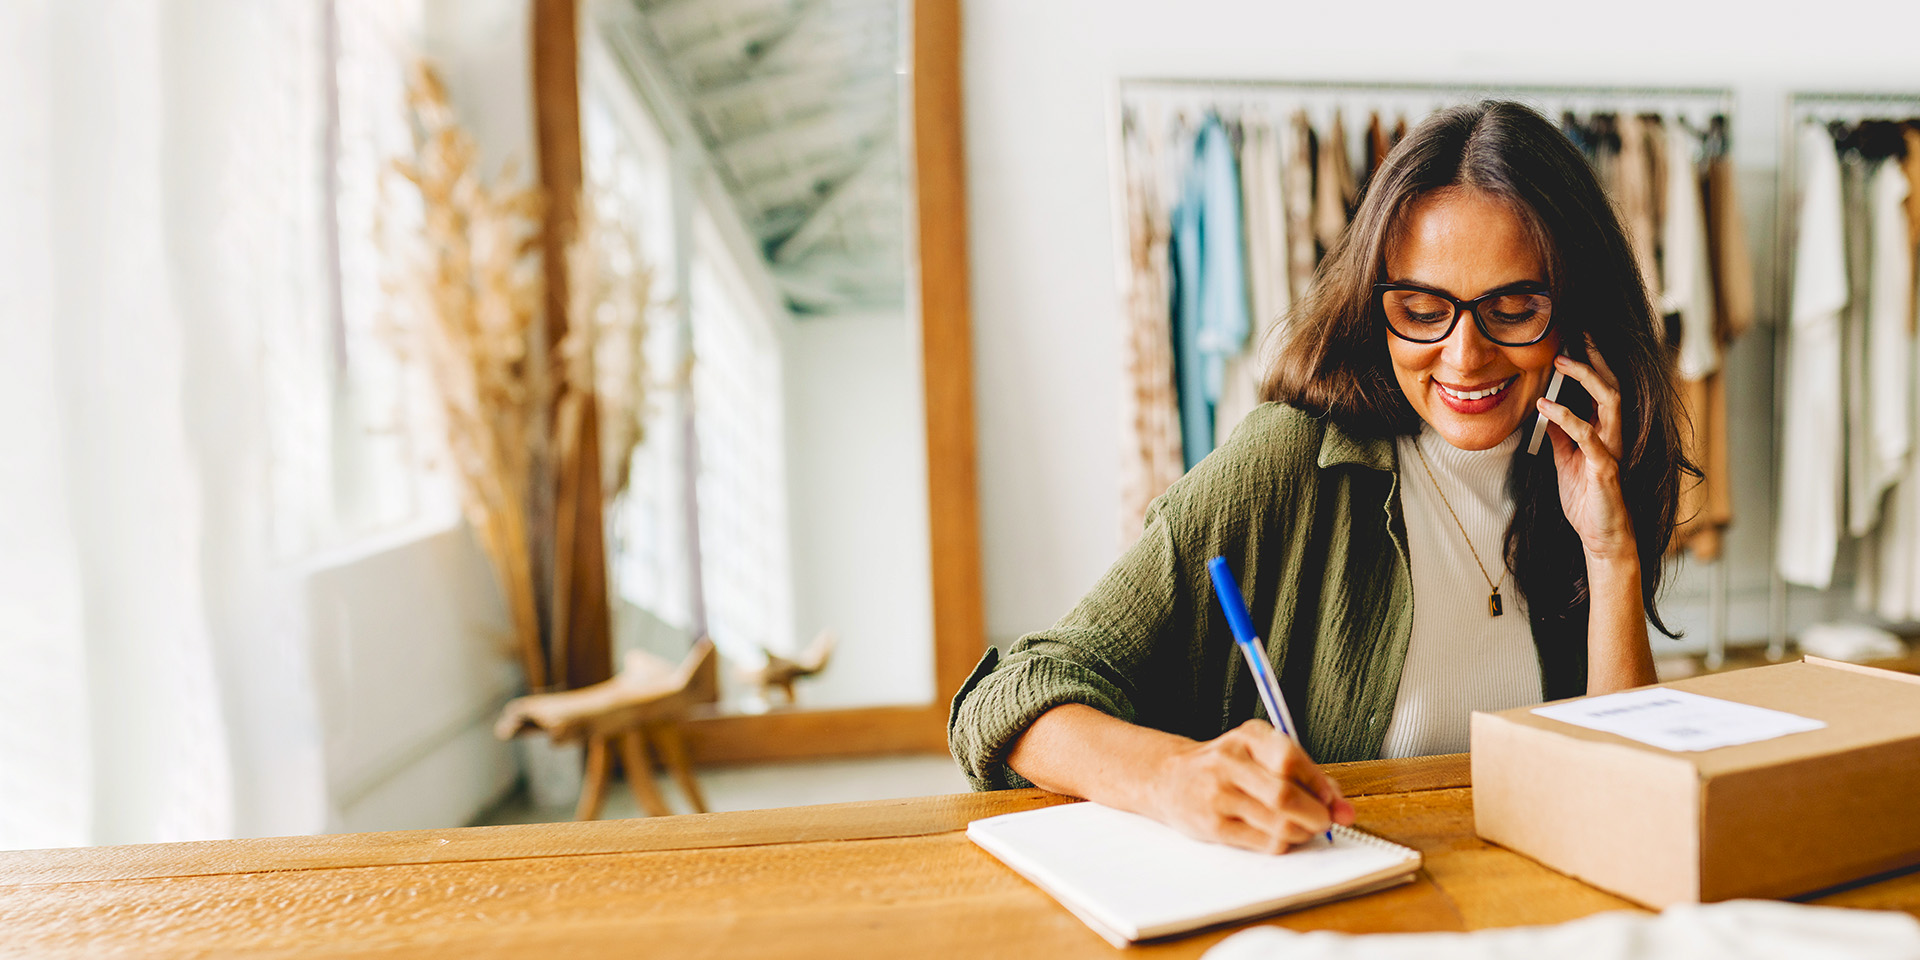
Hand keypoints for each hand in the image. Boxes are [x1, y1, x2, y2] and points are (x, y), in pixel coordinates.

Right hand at [1143, 719, 1354, 853]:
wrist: (1169, 779)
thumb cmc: (1226, 768)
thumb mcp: (1260, 755)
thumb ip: (1305, 776)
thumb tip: (1342, 808)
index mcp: (1248, 736)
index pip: (1291, 760)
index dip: (1319, 785)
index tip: (1332, 800)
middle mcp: (1229, 761)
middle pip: (1284, 795)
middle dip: (1315, 815)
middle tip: (1323, 821)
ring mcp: (1217, 794)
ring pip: (1278, 823)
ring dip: (1302, 832)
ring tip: (1302, 829)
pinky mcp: (1212, 824)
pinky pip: (1263, 842)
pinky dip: (1282, 843)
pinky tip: (1279, 836)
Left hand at [1535, 336, 1636, 562]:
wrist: (1601, 537)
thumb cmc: (1587, 501)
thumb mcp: (1566, 461)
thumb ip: (1560, 436)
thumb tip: (1545, 412)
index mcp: (1605, 432)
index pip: (1601, 389)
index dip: (1590, 363)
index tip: (1574, 339)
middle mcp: (1614, 435)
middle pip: (1612, 385)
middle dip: (1596, 358)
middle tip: (1578, 334)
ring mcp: (1613, 449)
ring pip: (1609, 401)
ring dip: (1585, 378)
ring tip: (1562, 362)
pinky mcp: (1605, 467)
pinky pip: (1587, 436)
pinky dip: (1565, 417)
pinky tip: (1545, 407)